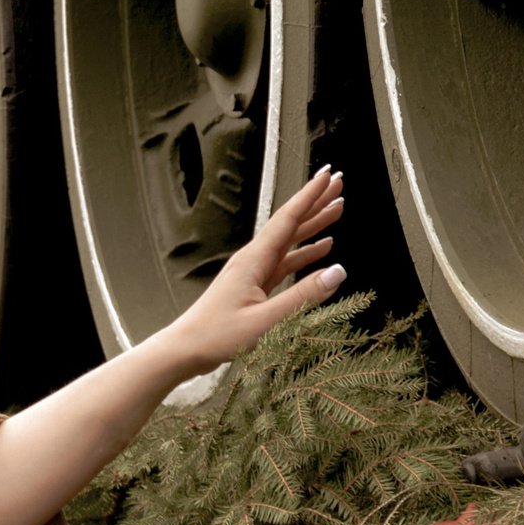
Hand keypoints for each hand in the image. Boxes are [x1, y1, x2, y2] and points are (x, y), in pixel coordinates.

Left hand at [160, 166, 348, 377]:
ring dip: (313, 225)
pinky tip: (320, 250)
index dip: (310, 195)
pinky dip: (304, 253)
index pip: (288, 219)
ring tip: (336, 210)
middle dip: (315, 202)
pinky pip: (284, 262)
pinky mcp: (252, 286)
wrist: (185, 349)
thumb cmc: (216, 336)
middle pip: (290, 223)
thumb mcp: (266, 320)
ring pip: (289, 241)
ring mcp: (252, 272)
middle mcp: (252, 259)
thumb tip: (337, 272)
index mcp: (253, 260)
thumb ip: (304, 296)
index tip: (328, 175)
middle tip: (338, 183)